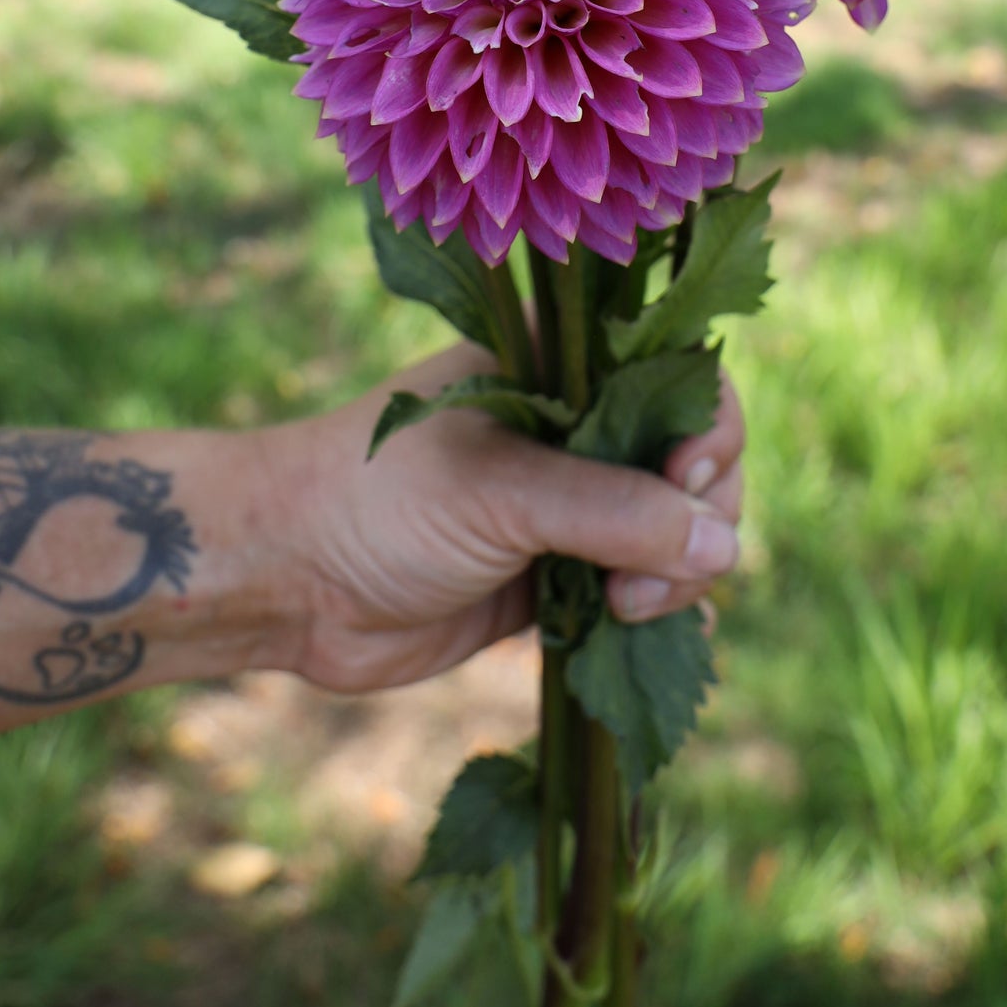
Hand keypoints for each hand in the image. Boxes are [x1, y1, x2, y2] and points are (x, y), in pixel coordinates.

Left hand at [252, 344, 743, 694]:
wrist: (284, 579)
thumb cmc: (378, 501)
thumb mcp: (503, 490)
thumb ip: (616, 511)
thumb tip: (722, 546)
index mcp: (561, 369)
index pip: (680, 380)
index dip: (706, 432)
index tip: (688, 481)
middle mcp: (572, 429)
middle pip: (691, 463)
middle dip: (695, 519)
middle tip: (647, 575)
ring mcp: (564, 506)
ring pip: (669, 534)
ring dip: (673, 576)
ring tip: (623, 611)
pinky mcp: (550, 579)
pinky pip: (632, 590)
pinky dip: (655, 614)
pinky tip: (650, 637)